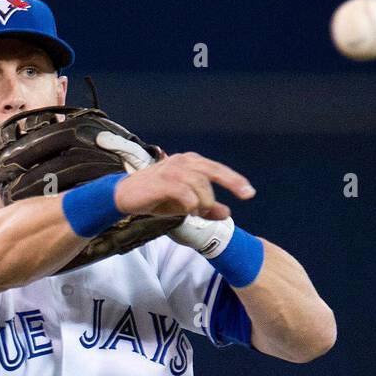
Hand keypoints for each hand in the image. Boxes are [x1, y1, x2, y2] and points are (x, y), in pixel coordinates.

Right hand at [114, 151, 254, 221]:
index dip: (235, 180)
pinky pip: (183, 191)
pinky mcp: (161, 182)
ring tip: (196, 211)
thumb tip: (228, 213)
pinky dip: (190, 202)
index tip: (249, 193)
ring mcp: (172, 170)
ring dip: (203, 201)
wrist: (126, 197)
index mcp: (191, 164)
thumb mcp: (185, 206)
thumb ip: (206, 209)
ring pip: (199, 183)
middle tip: (245, 195)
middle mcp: (184, 163)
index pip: (217, 170)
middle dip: (232, 182)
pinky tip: (189, 210)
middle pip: (213, 170)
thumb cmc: (156, 198)